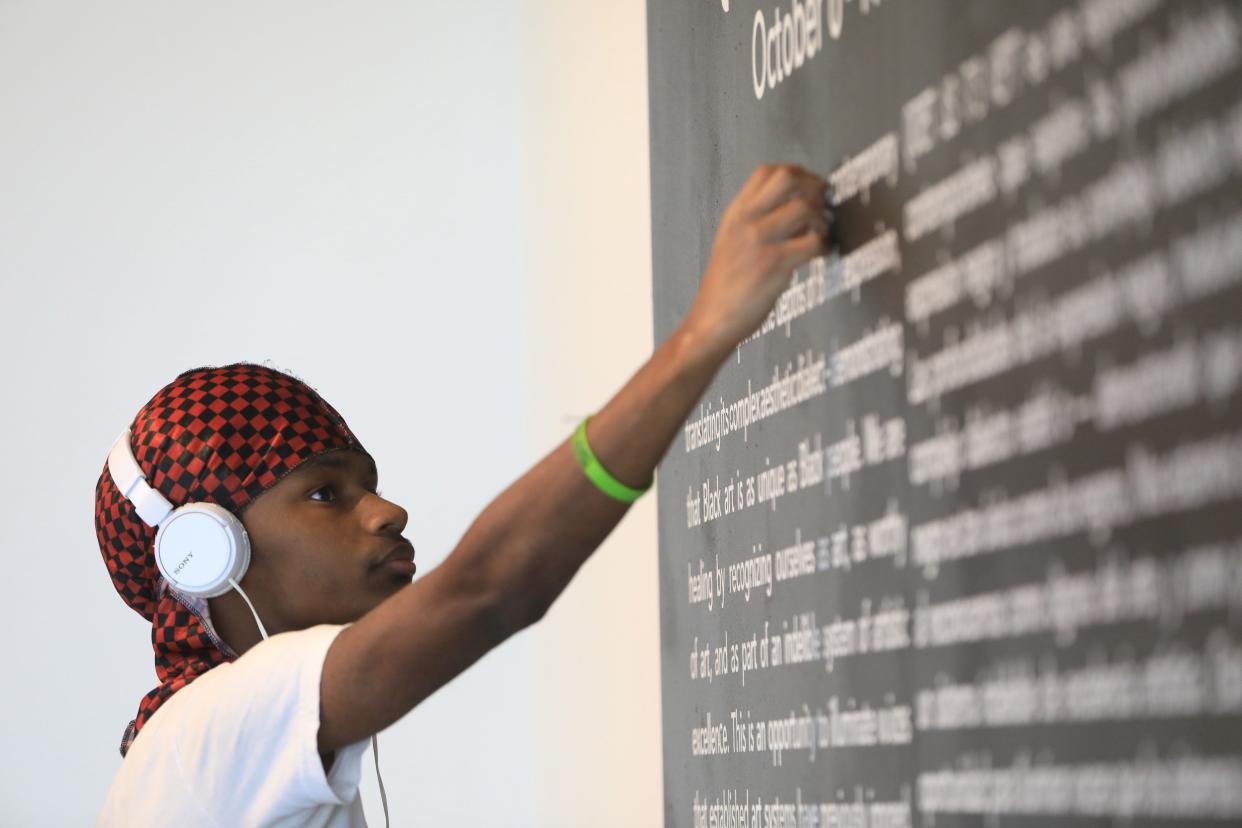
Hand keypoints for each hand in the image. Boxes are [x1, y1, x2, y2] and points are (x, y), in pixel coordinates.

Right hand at [682, 163, 830, 357]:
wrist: (710, 321)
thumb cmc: (723, 289)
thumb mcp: (731, 243)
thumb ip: (759, 223)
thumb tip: (799, 212)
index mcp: (735, 214)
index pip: (767, 171)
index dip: (796, 173)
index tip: (809, 187)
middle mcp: (746, 221)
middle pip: (788, 177)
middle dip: (814, 186)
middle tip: (822, 202)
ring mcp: (760, 240)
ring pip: (806, 207)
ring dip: (822, 220)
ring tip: (821, 234)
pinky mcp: (775, 263)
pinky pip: (814, 242)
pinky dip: (825, 246)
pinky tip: (821, 254)